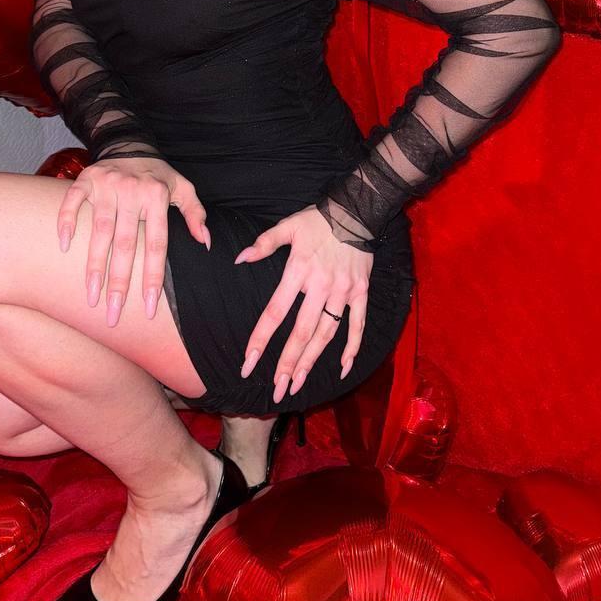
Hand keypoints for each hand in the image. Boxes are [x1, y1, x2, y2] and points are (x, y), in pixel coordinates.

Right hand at [57, 156, 210, 322]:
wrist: (131, 143)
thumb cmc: (158, 175)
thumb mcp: (184, 189)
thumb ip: (196, 214)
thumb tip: (204, 242)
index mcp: (158, 197)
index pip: (156, 245)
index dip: (152, 277)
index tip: (148, 308)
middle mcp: (132, 192)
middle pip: (126, 245)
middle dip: (119, 282)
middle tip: (113, 313)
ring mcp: (107, 185)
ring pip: (99, 231)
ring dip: (94, 266)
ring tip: (91, 296)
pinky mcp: (86, 179)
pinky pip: (72, 202)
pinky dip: (66, 222)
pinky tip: (64, 247)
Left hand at [233, 204, 372, 402]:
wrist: (357, 210)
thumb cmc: (317, 219)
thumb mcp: (287, 226)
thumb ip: (264, 244)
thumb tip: (240, 259)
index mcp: (298, 271)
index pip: (275, 312)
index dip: (261, 339)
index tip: (248, 363)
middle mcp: (320, 286)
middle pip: (301, 332)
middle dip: (288, 363)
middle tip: (277, 389)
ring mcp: (343, 292)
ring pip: (326, 334)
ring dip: (312, 361)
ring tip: (299, 384)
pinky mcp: (360, 292)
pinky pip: (357, 325)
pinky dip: (351, 347)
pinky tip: (343, 368)